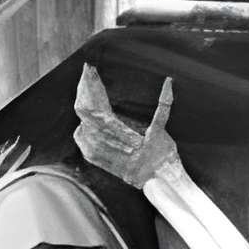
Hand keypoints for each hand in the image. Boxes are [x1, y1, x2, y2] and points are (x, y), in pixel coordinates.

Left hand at [73, 68, 178, 187]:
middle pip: (83, 109)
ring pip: (80, 121)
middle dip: (85, 89)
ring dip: (84, 103)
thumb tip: (168, 83)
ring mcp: (92, 150)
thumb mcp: (162, 129)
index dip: (92, 84)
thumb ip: (164, 105)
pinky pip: (80, 136)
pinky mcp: (92, 157)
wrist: (155, 179)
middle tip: (87, 72)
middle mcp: (98, 141)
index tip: (90, 68)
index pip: (95, 103)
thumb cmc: (161, 155)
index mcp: (113, 131)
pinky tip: (85, 113)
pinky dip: (82, 122)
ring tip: (85, 86)